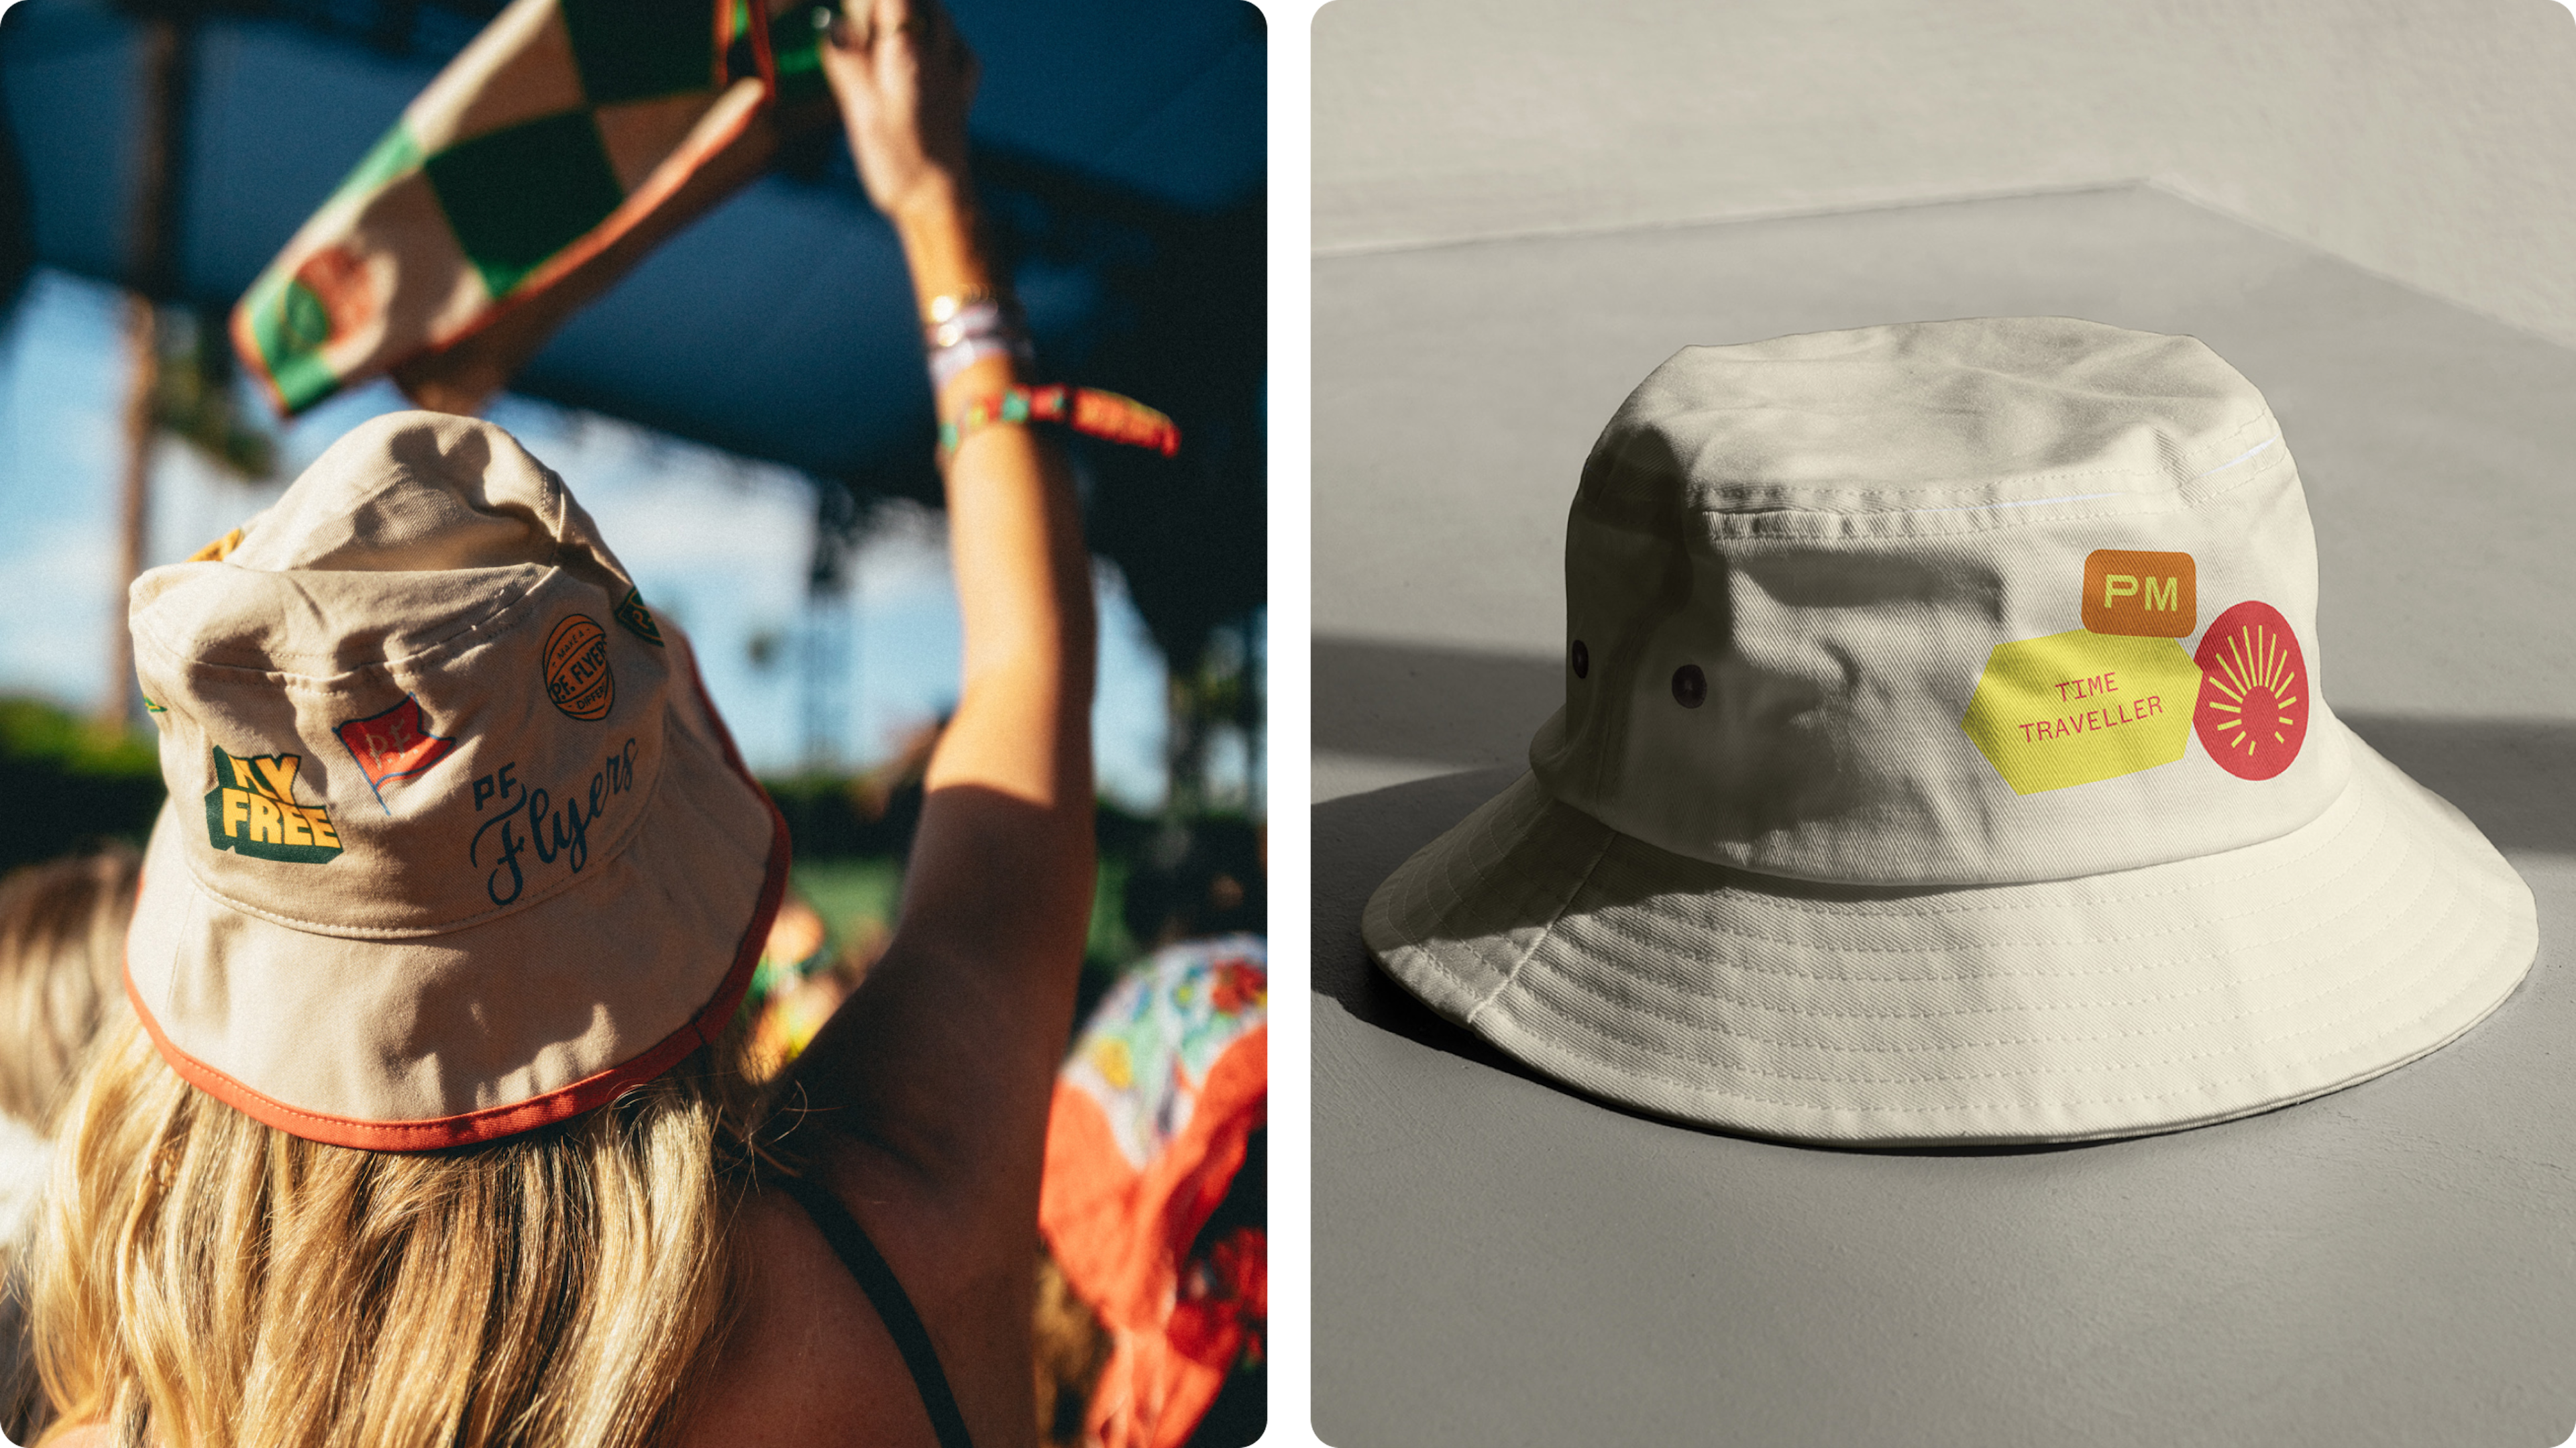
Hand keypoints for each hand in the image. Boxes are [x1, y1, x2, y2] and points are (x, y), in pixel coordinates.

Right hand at [818, 0, 979, 224]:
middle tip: (872, 11)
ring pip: (944, 23)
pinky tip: (940, 45)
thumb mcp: (860, 111)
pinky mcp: (960, 101)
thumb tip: (833, 24)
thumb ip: (847, 63)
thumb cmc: (898, 161)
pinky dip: (951, 41)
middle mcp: (935, 59)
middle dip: (897, 3)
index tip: (854, 8)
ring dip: (923, 10)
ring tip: (898, 12)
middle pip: (924, 5)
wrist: (940, 203)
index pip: (895, 0)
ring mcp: (952, 79)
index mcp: (906, 56)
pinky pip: (964, 56)